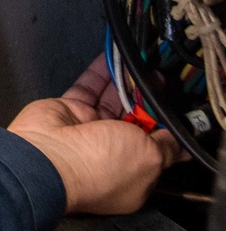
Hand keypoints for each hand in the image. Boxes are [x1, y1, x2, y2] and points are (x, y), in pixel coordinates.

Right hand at [7, 55, 181, 214]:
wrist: (50, 158)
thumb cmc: (99, 167)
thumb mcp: (150, 158)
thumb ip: (167, 145)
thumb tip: (180, 144)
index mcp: (134, 172)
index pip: (155, 145)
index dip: (165, 123)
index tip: (173, 103)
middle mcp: (112, 152)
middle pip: (135, 119)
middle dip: (147, 98)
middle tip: (159, 77)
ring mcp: (90, 131)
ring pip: (112, 99)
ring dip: (126, 81)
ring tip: (142, 62)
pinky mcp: (71, 110)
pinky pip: (89, 87)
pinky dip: (100, 71)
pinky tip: (112, 58)